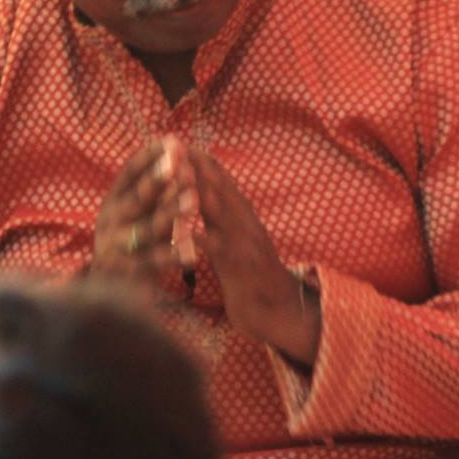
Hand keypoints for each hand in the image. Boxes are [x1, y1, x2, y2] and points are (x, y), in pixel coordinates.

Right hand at [91, 139, 187, 279]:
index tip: (173, 140)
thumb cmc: (130, 236)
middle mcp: (112, 219)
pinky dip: (173, 256)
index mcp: (114, 199)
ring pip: (147, 229)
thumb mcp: (136, 209)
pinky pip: (153, 262)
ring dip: (171, 213)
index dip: (150, 156)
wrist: (107, 282)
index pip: (130, 172)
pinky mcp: (128, 271)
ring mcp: (117, 246)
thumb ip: (153, 186)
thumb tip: (176, 147)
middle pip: (138, 198)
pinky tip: (192, 251)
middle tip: (182, 166)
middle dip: (159, 181)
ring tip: (194, 201)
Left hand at [189, 149, 318, 363]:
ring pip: (218, 210)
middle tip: (173, 143)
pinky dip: (197, 237)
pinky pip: (216, 248)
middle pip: (219, 188)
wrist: (285, 315)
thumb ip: (224, 228)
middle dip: (196, 165)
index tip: (179, 142)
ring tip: (175, 171)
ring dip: (196, 189)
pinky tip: (180, 229)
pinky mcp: (241, 267)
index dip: (201, 162)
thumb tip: (205, 209)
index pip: (221, 183)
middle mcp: (247, 225)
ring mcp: (246, 244)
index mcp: (245, 220)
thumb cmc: (255, 285)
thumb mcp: (239, 249)